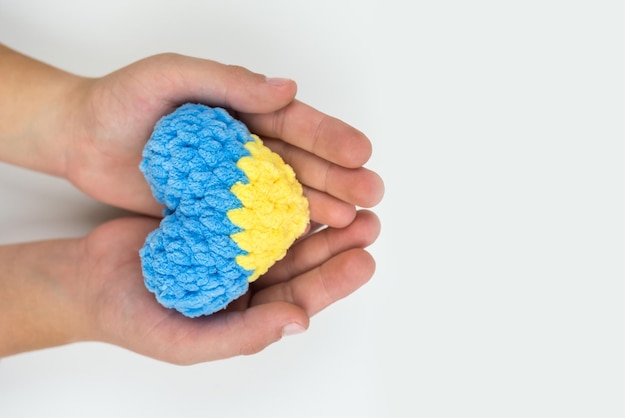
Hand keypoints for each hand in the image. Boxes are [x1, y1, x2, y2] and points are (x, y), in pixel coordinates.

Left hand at [64, 53, 383, 226]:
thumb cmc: (123, 99)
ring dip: (322, 204)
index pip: (295, 121)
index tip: (361, 153)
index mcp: (244, 106)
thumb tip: (286, 89)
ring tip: (354, 220)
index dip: (329, 137)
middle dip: (339, 176)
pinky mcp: (216, 205)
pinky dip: (286, 226)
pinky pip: (257, 216)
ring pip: (287, 190)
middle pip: (302, 159)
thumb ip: (226, 82)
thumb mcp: (171, 76)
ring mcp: (234, 176)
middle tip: (372, 194)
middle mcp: (247, 142)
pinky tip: (312, 236)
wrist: (83, 137)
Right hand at [75, 210, 379, 363]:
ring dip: (318, 216)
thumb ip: (244, 334)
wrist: (88, 281)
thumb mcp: (187, 340)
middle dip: (338, 244)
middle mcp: (249, 279)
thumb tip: (300, 322)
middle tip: (370, 222)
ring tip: (350, 200)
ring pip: (286, 231)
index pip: (301, 298)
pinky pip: (255, 205)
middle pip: (303, 262)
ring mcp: (236, 247)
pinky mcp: (218, 218)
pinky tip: (299, 180)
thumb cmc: (134, 319)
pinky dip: (276, 194)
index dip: (334, 281)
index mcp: (249, 312)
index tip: (364, 260)